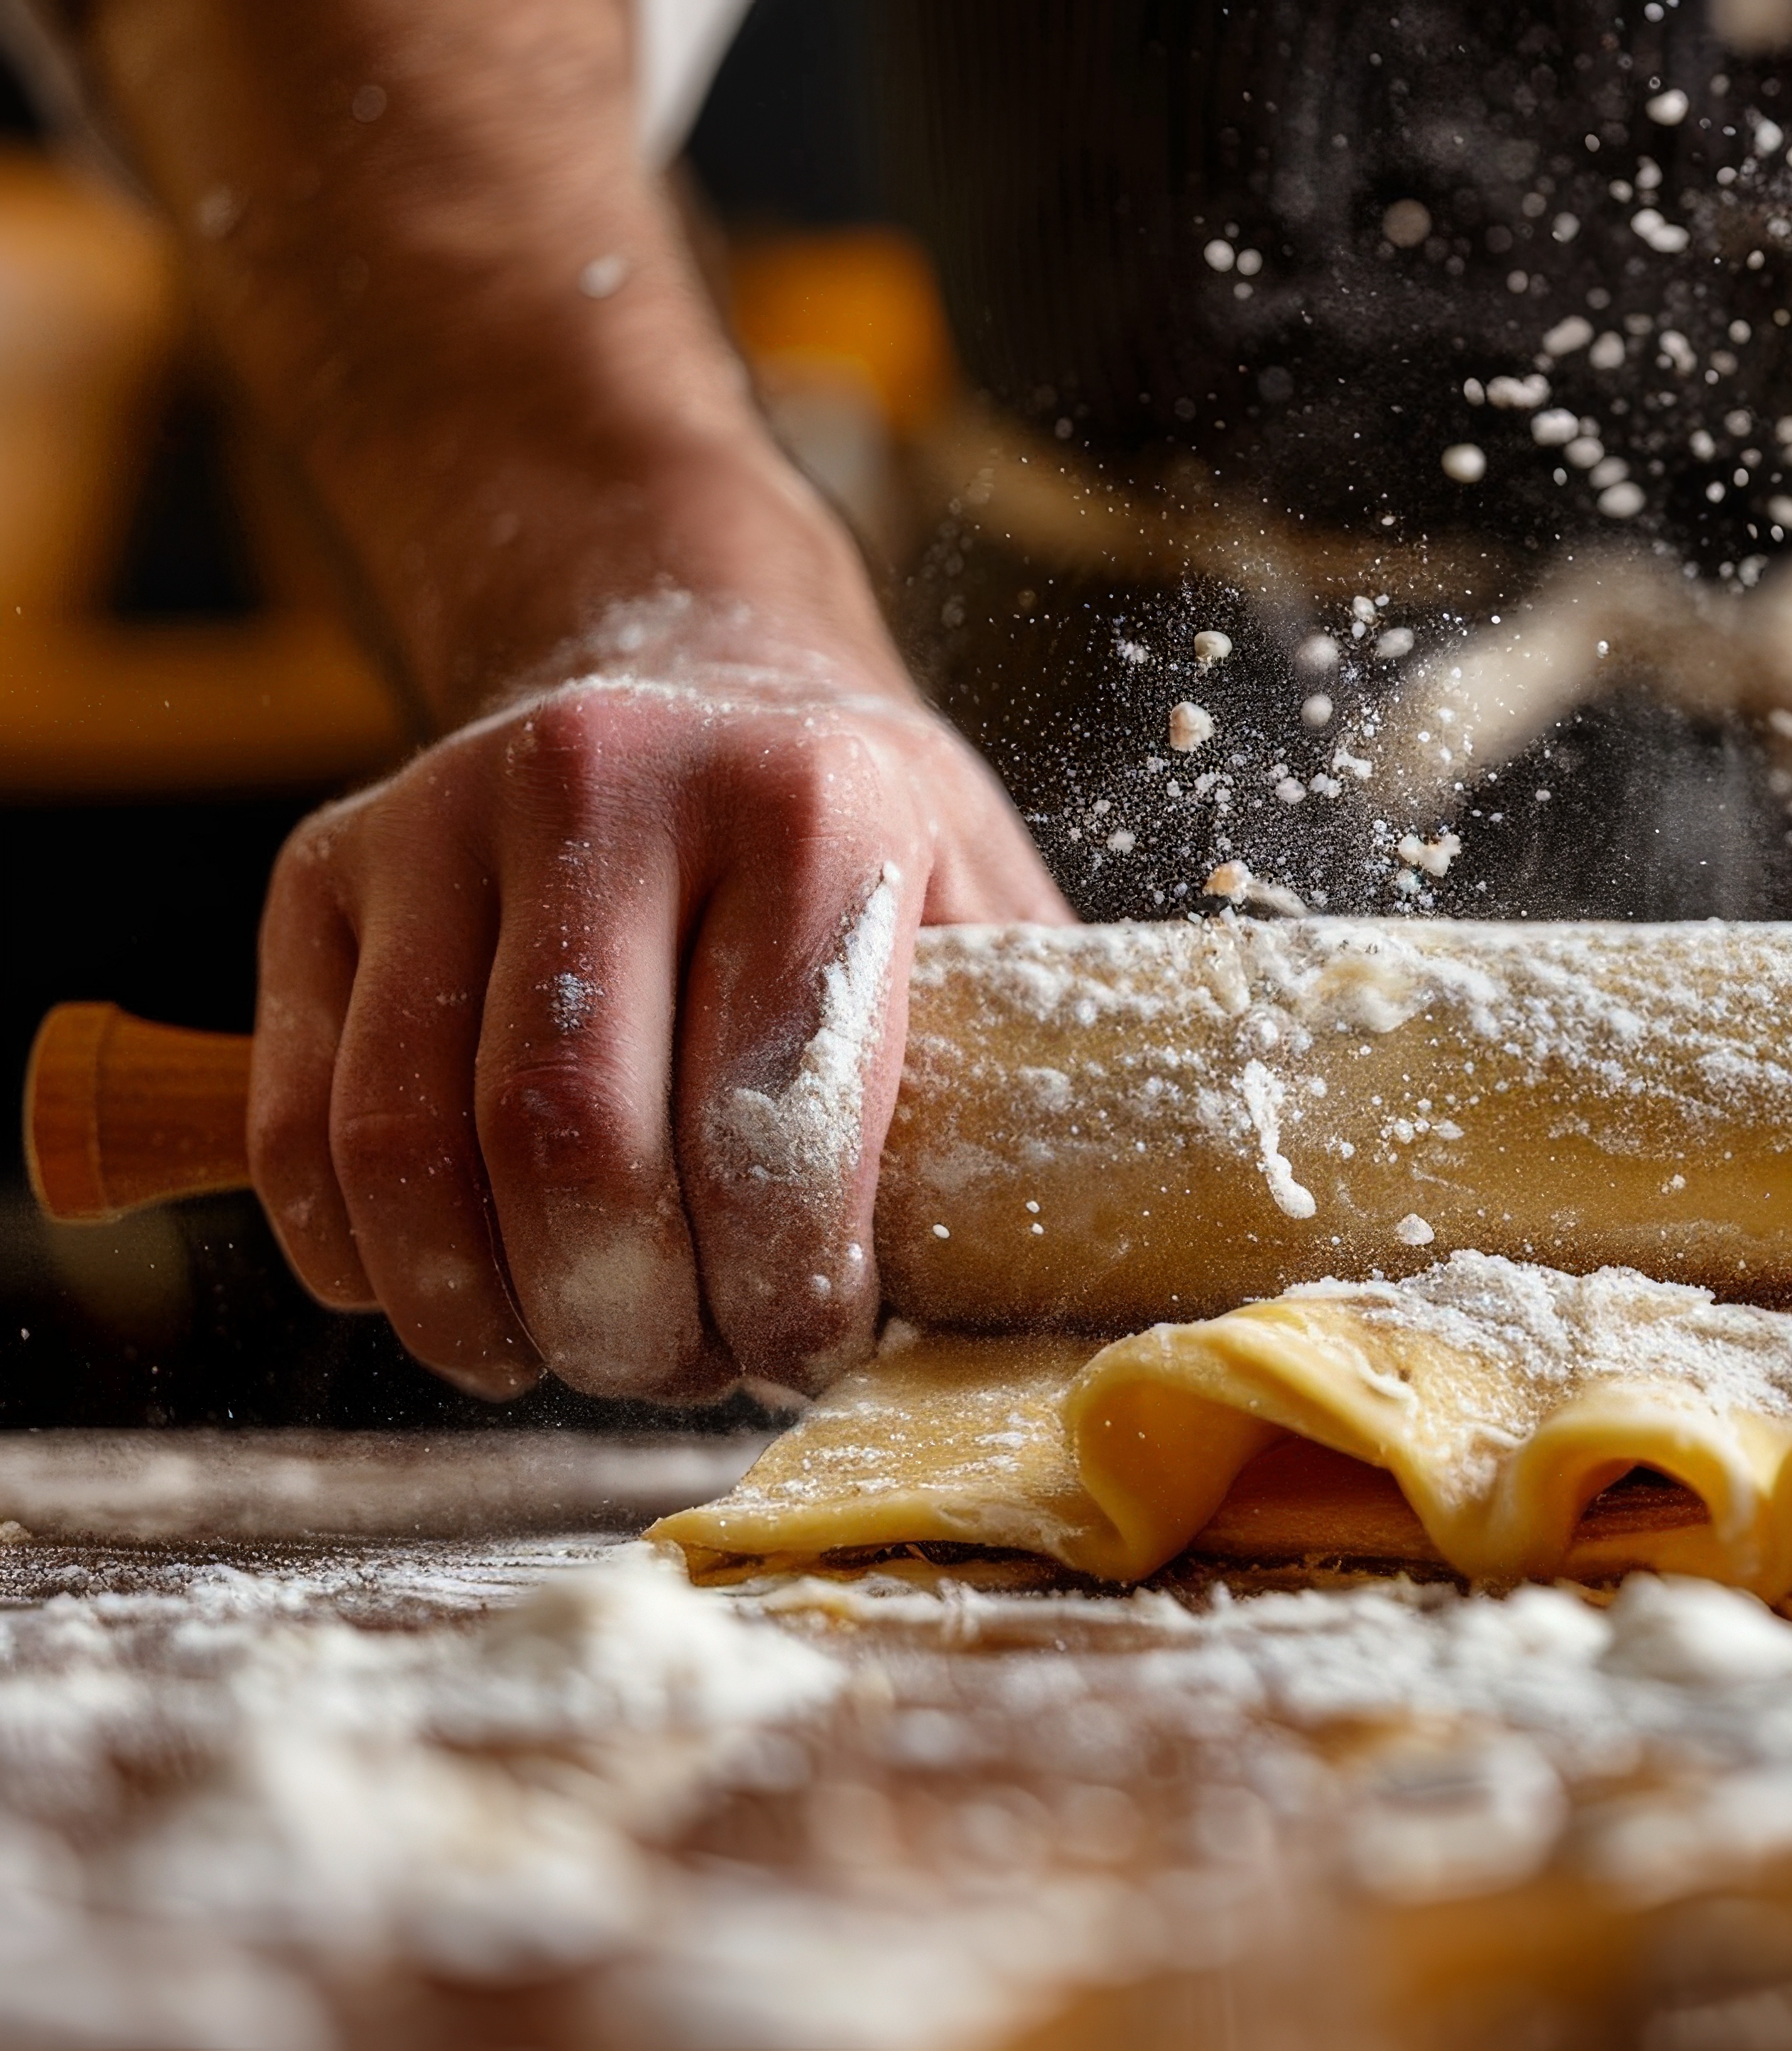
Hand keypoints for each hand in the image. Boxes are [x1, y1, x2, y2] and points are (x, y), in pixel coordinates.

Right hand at [249, 616, 1069, 1401]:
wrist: (696, 678)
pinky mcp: (320, 873)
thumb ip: (1021, 1072)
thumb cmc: (862, 843)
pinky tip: (469, 1296)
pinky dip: (371, 1264)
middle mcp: (607, 781)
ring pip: (412, 1154)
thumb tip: (1087, 1279)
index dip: (786, 1284)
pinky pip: (304, 1132)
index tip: (810, 1349)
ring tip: (583, 1353)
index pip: (772, 1113)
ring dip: (494, 1317)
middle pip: (572, 1146)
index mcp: (810, 801)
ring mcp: (436, 817)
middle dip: (633, 1321)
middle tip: (690, 1371)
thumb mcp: (981, 907)